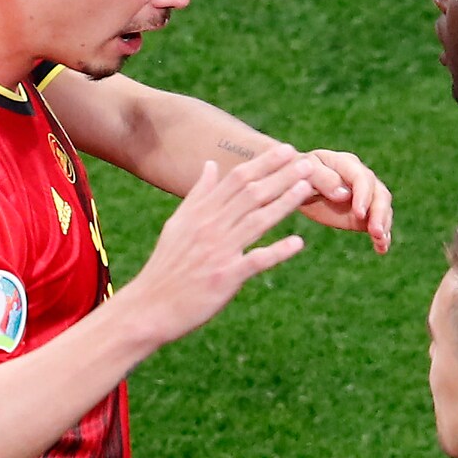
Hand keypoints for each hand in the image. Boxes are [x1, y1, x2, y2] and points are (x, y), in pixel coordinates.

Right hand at [118, 144, 314, 344]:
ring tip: (306, 189)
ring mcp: (218, 252)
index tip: (285, 150)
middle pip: (250, 195)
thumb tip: (210, 165)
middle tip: (307, 163)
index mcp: (199, 212)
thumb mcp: (178, 224)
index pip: (236, 180)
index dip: (263, 163)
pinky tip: (298, 243)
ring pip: (256, 221)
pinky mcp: (225, 278)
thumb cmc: (167, 265)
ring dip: (283, 203)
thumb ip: (198, 195)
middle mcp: (210, 227)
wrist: (150, 306)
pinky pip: (255, 261)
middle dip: (280, 176)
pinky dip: (277, 252)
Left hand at [297, 148, 393, 253]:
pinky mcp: (364, 214)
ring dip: (384, 225)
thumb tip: (344, 194)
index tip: (359, 214)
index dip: (363, 196)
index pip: (362, 178)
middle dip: (379, 213)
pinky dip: (382, 236)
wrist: (293, 186)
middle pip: (379, 193)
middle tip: (375, 232)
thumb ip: (322, 178)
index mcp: (345, 163)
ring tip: (380, 242)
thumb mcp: (304, 173)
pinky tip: (381, 249)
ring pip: (382, 208)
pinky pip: (376, 223)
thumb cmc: (297, 175)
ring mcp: (365, 196)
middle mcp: (361, 178)